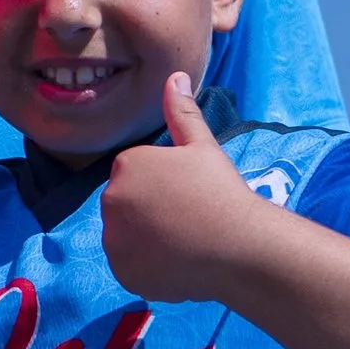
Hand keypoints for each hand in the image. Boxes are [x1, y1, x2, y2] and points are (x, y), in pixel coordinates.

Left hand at [101, 75, 264, 302]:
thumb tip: (175, 76)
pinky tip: (177, 262)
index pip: (136, 173)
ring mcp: (114, 240)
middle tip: (188, 218)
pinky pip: (130, 266)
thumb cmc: (222, 191)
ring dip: (146, 239)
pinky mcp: (123, 272)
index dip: (165, 184)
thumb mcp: (203, 146)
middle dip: (150, 210)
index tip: (188, 193)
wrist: (238, 246)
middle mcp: (111, 200)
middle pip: (127, 204)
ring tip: (184, 241)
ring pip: (126, 236)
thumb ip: (182, 112)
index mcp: (126, 164)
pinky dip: (148, 266)